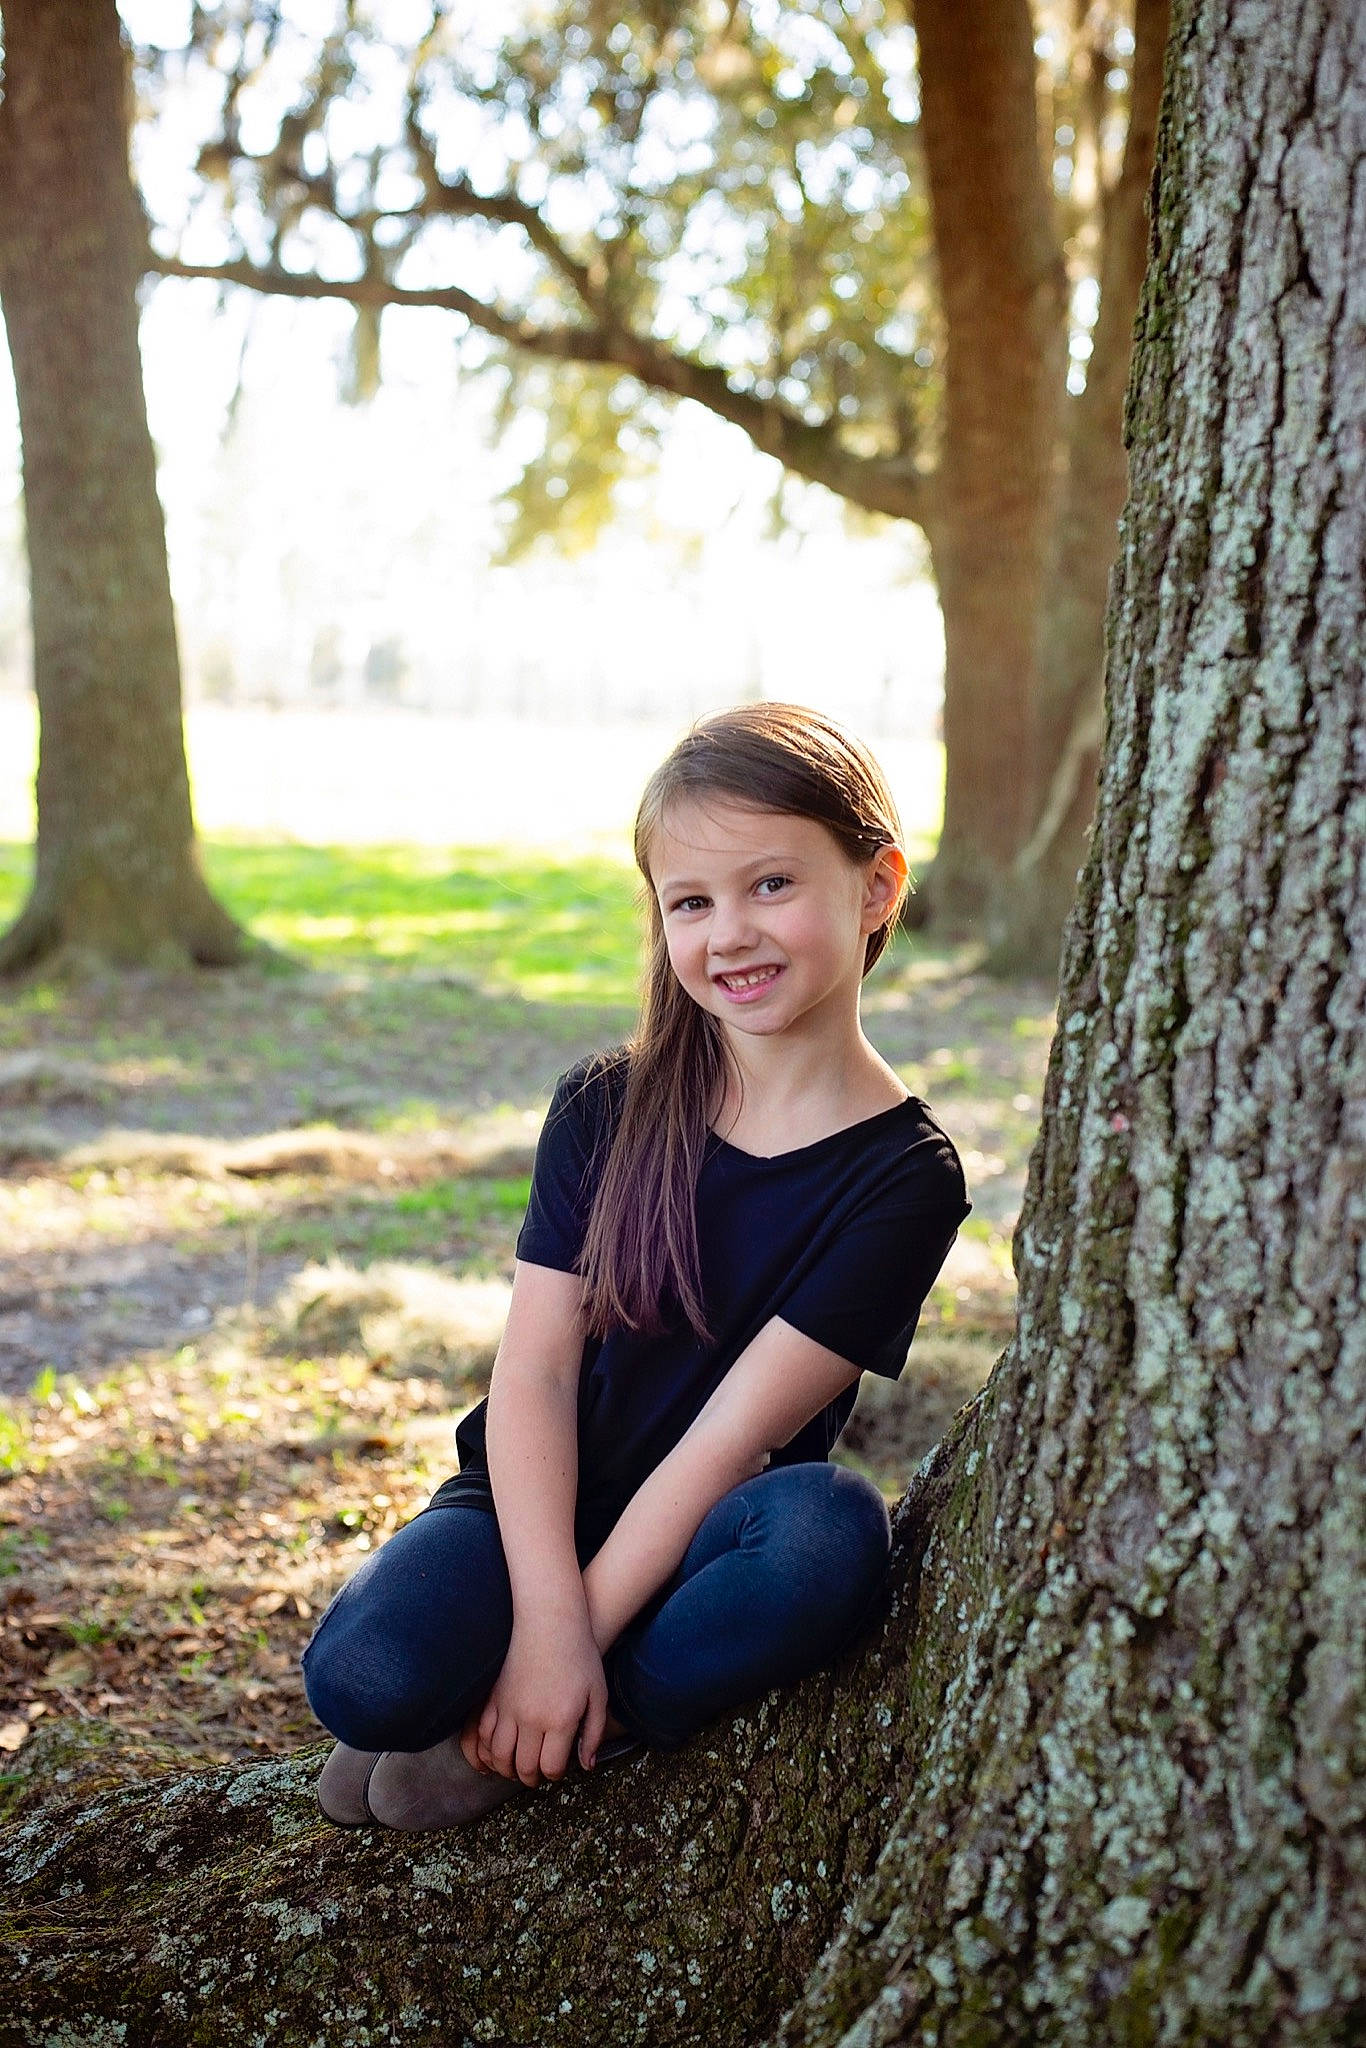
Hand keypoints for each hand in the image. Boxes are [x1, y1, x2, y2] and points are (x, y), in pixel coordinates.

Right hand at [459, 1614, 609, 1787]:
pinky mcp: (493, 1697)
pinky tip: (496, 1751)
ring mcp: (509, 1708)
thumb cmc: (580, 1657)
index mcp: (560, 1720)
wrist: (550, 1623)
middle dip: (530, 1778)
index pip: (551, 1766)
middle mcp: (532, 1719)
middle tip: (536, 1777)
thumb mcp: (599, 1695)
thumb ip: (594, 1734)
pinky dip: (486, 1749)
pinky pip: (482, 1733)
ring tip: (516, 1768)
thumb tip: (586, 1766)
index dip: (554, 1774)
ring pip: (499, 1755)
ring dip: (506, 1768)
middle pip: (524, 1766)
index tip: (557, 1770)